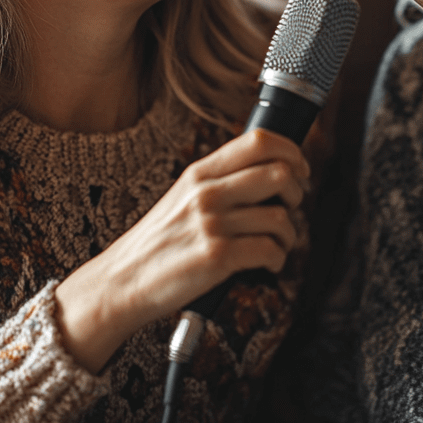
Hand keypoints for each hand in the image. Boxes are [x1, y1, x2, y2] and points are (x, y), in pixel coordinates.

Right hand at [55, 129, 308, 372]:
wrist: (123, 281)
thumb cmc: (158, 243)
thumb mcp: (182, 197)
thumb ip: (219, 181)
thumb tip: (268, 171)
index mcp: (200, 172)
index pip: (259, 141)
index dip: (292, 151)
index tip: (300, 168)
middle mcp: (207, 192)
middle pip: (279, 173)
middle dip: (296, 192)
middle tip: (290, 207)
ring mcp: (212, 223)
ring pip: (280, 217)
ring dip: (289, 235)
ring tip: (276, 245)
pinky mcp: (217, 256)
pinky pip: (270, 250)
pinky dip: (278, 259)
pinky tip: (267, 264)